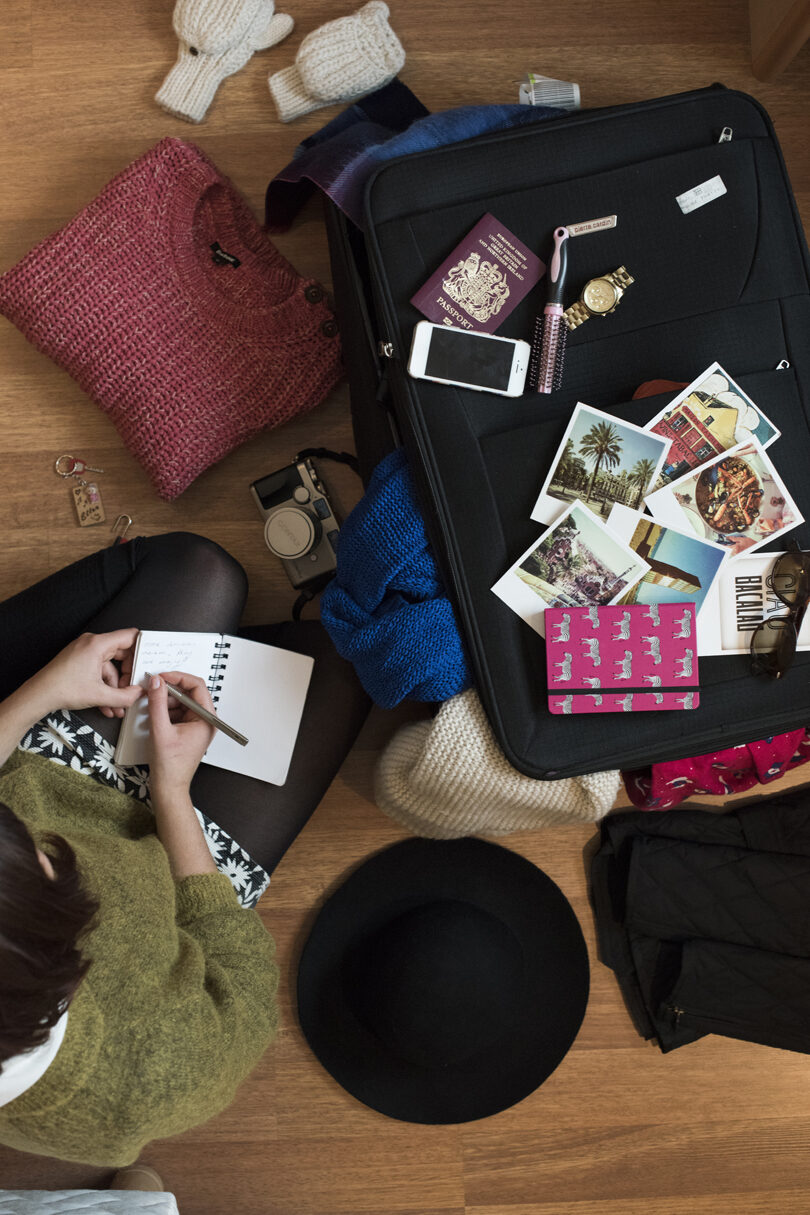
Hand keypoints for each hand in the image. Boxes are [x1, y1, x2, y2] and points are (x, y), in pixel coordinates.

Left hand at [26, 630, 142, 719]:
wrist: (38, 696)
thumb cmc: (62, 688)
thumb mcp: (100, 695)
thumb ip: (125, 696)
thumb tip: (139, 694)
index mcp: (98, 644)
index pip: (130, 636)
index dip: (143, 648)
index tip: (150, 661)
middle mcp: (91, 644)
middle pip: (121, 655)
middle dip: (128, 676)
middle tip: (133, 689)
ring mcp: (84, 652)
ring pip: (109, 668)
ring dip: (115, 688)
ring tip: (117, 706)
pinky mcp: (79, 662)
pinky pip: (98, 672)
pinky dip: (103, 688)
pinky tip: (106, 705)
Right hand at [147, 672, 214, 795]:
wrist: (169, 787)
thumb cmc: (170, 765)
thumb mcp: (160, 729)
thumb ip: (157, 702)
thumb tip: (156, 682)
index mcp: (207, 718)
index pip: (197, 686)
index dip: (178, 677)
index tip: (162, 676)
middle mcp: (205, 720)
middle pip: (189, 693)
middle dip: (169, 691)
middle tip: (152, 689)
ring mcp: (197, 725)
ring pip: (181, 702)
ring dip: (165, 702)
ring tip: (150, 708)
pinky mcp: (188, 730)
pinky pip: (177, 712)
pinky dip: (164, 712)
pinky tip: (153, 718)